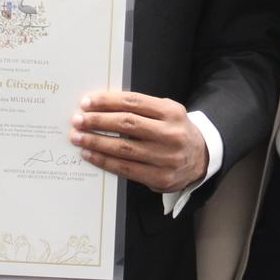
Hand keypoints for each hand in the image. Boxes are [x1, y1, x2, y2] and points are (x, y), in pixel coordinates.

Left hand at [70, 91, 208, 192]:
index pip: (134, 102)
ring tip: (78, 137)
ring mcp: (166, 158)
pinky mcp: (160, 178)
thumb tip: (102, 107)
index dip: (107, 102)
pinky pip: (126, 168)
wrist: (201, 158)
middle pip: (127, 124)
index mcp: (171, 112)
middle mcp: (170, 134)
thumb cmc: (176, 131)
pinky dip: (104, 161)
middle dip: (98, 121)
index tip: (87, 102)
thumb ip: (142, 109)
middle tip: (78, 120)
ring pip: (124, 148)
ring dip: (96, 142)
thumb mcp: (167, 112)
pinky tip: (90, 154)